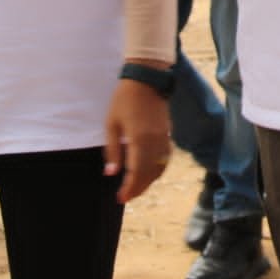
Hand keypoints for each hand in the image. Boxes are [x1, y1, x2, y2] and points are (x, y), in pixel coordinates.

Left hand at [104, 77, 171, 202]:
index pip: (136, 173)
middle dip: (138, 188)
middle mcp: (154, 142)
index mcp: (139, 140)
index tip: (120, 198)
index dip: (129, 188)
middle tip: (126, 197)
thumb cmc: (123, 100)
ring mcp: (164, 138)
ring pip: (160, 168)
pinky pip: (165, 158)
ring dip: (149, 181)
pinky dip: (158, 170)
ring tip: (136, 188)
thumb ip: (113, 151)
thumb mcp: (112, 125)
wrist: (146, 80)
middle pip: (149, 174)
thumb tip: (112, 174)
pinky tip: (149, 173)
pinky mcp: (168, 134)